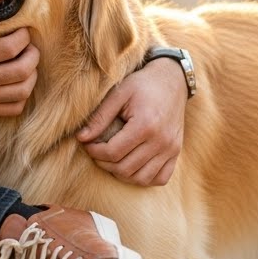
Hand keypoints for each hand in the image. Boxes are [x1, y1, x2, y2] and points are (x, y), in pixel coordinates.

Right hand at [0, 28, 38, 115]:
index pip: (9, 48)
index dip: (23, 37)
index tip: (23, 30)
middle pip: (21, 70)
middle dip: (33, 55)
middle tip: (29, 46)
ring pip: (22, 91)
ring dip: (31, 75)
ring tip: (27, 64)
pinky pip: (14, 108)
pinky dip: (22, 95)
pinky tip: (17, 82)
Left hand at [75, 57, 186, 185]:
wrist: (172, 80)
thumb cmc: (142, 84)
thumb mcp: (118, 94)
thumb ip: (100, 117)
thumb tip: (81, 138)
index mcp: (145, 125)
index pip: (113, 152)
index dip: (94, 152)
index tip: (87, 144)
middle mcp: (161, 141)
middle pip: (125, 168)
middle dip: (104, 164)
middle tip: (97, 152)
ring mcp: (171, 149)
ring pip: (141, 178)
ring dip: (122, 173)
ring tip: (112, 160)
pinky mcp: (176, 152)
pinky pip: (160, 178)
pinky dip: (144, 178)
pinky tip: (133, 165)